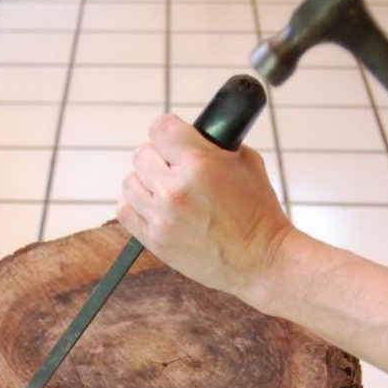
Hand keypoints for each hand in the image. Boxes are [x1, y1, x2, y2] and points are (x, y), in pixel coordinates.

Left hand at [118, 112, 289, 302]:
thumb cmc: (258, 211)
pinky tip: (153, 205)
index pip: (160, 128)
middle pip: (142, 154)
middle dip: (159, 156)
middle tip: (176, 168)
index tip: (177, 141)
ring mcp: (162, 218)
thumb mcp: (246, 161)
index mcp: (198, 163)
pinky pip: (126, 211)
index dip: (170, 132)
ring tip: (165, 188)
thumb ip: (212, 145)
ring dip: (146, 181)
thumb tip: (191, 137)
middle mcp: (175, 190)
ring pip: (130, 182)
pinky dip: (135, 204)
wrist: (261, 260)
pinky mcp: (157, 242)